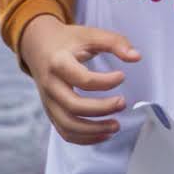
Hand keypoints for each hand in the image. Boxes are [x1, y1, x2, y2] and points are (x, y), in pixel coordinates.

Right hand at [21, 13, 142, 145]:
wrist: (37, 44)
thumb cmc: (67, 41)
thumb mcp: (89, 34)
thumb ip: (114, 42)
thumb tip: (136, 57)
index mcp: (58, 63)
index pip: (83, 79)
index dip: (107, 82)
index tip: (122, 76)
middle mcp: (50, 84)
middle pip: (74, 106)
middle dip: (102, 109)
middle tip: (123, 103)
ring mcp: (48, 100)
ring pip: (68, 125)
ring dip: (94, 130)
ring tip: (116, 125)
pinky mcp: (50, 110)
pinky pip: (65, 132)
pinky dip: (85, 138)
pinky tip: (104, 134)